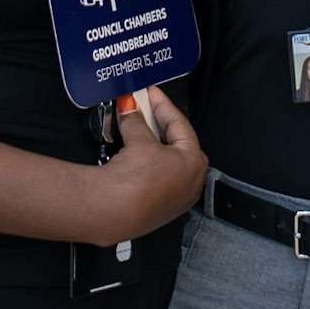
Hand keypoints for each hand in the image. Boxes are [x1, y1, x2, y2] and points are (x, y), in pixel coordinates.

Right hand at [91, 84, 205, 244]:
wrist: (114, 214)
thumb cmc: (136, 186)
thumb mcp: (138, 141)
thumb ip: (135, 120)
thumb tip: (130, 108)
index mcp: (195, 163)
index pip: (179, 124)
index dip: (161, 105)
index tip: (149, 94)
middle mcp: (191, 183)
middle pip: (175, 142)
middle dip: (157, 124)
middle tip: (141, 108)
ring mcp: (176, 197)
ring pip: (166, 160)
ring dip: (150, 142)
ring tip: (134, 128)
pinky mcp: (160, 207)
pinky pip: (157, 176)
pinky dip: (147, 161)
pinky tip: (132, 154)